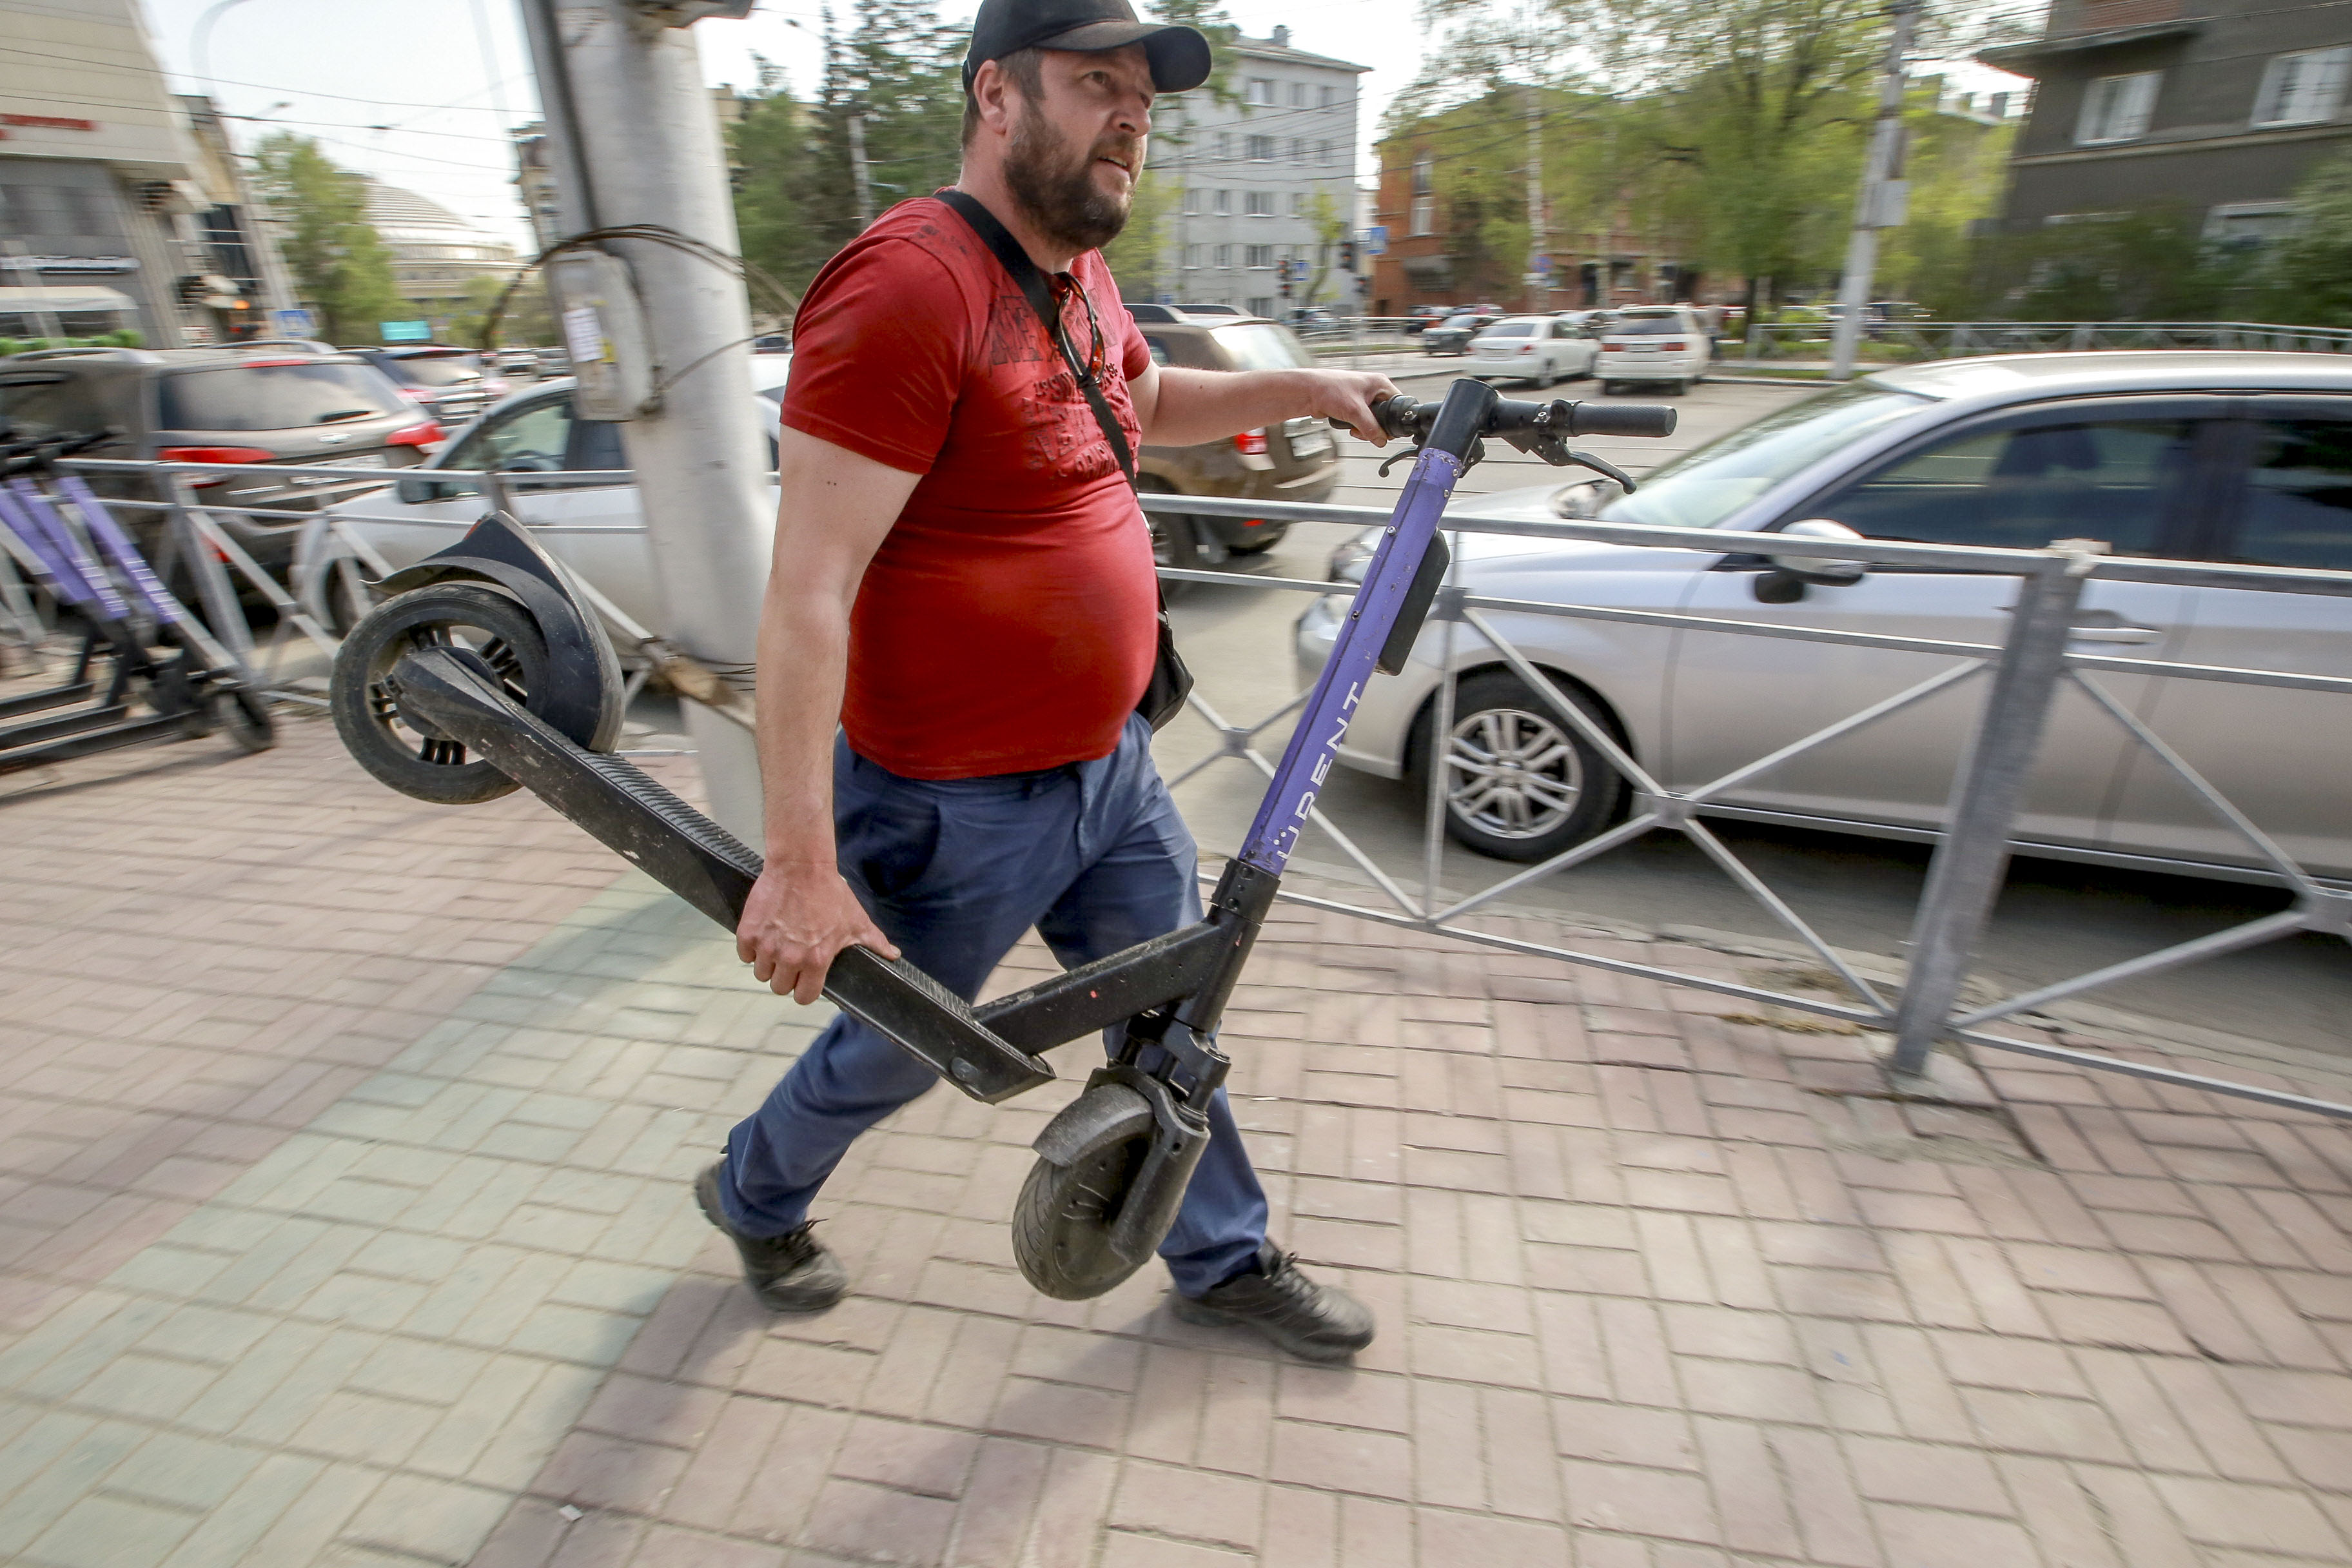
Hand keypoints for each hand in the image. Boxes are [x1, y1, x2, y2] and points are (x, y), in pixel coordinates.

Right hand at [736, 860, 900, 1004]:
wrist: (801, 865)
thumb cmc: (830, 892)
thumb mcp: (856, 920)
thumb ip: (874, 942)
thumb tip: (893, 955)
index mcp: (816, 961)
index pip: (804, 997)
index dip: (805, 990)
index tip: (805, 980)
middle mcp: (789, 958)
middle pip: (779, 988)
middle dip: (786, 977)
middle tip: (791, 960)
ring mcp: (766, 946)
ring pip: (761, 973)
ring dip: (768, 963)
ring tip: (778, 946)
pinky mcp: (748, 932)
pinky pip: (745, 954)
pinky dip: (752, 948)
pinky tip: (764, 936)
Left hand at [1299, 369, 1400, 446]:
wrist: (1308, 392)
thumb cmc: (1329, 389)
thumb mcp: (1355, 411)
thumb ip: (1371, 428)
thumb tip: (1381, 440)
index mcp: (1380, 384)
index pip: (1398, 405)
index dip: (1392, 421)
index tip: (1384, 432)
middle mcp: (1374, 390)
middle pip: (1386, 417)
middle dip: (1375, 428)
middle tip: (1365, 430)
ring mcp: (1364, 399)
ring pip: (1374, 422)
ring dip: (1365, 430)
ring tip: (1354, 428)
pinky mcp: (1354, 407)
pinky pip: (1363, 423)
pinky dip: (1358, 428)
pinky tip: (1348, 426)